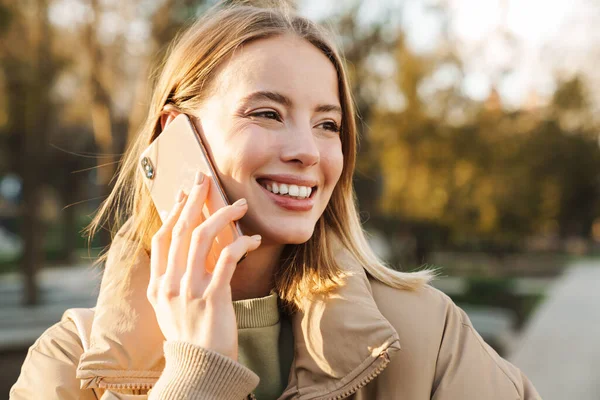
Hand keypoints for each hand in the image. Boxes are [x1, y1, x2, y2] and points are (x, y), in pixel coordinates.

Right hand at [147, 171, 260, 360]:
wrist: (200, 369)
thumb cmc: (191, 338)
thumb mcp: (171, 309)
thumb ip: (174, 281)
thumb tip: (189, 252)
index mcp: (157, 284)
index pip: (161, 238)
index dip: (172, 212)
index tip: (183, 194)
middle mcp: (169, 283)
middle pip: (180, 230)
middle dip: (194, 200)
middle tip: (205, 180)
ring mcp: (189, 290)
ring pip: (202, 237)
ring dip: (222, 215)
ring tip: (239, 204)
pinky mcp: (212, 297)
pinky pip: (227, 259)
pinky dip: (241, 244)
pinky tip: (252, 239)